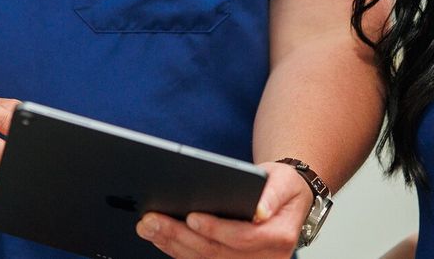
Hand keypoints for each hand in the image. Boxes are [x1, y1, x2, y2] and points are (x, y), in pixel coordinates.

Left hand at [137, 161, 314, 257]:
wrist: (285, 201)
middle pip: (217, 253)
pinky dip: (177, 249)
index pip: (244, 238)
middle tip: (153, 219)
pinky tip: (159, 235)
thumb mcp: (283, 182)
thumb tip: (259, 210)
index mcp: (279, 238)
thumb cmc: (282, 188)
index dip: (216, 229)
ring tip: (149, 226)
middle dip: (181, 236)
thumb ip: (272, 195)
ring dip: (172, 244)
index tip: (191, 217)